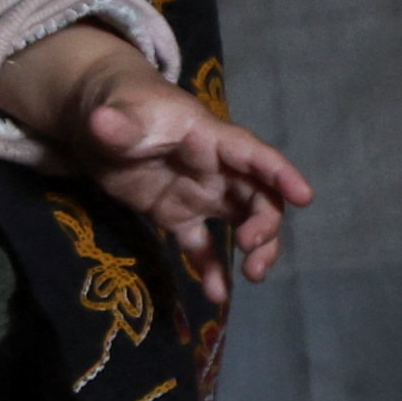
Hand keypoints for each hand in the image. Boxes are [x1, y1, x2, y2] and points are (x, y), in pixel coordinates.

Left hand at [3, 28, 309, 294]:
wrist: (96, 120)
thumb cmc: (120, 104)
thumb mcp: (117, 111)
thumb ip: (117, 125)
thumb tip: (102, 123)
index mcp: (208, 138)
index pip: (251, 154)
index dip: (279, 173)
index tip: (304, 197)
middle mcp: (214, 169)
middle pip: (257, 195)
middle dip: (266, 223)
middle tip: (250, 247)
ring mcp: (199, 194)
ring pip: (241, 222)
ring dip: (255, 248)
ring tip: (252, 276)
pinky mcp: (177, 216)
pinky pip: (202, 246)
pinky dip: (211, 270)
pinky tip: (216, 296)